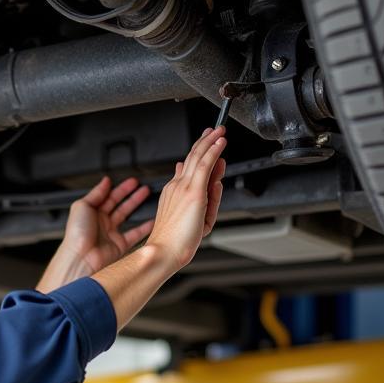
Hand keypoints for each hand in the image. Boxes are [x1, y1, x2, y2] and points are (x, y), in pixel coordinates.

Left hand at [36, 175, 153, 290]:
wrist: (81, 259)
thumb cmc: (77, 235)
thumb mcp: (82, 206)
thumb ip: (96, 193)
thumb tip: (105, 181)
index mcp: (91, 212)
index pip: (108, 196)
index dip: (120, 188)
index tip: (132, 181)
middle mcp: (101, 222)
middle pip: (119, 205)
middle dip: (131, 194)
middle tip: (143, 186)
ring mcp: (110, 234)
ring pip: (127, 216)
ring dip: (137, 206)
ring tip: (147, 197)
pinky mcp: (119, 246)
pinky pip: (135, 234)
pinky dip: (144, 228)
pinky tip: (152, 220)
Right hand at [146, 126, 226, 271]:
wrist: (163, 251)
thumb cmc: (175, 242)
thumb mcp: (197, 218)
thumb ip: (207, 199)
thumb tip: (215, 182)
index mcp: (174, 193)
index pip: (187, 169)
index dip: (196, 155)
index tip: (204, 146)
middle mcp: (177, 186)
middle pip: (192, 158)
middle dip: (204, 142)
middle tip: (213, 131)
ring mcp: (184, 187)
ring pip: (199, 157)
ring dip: (210, 141)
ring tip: (220, 131)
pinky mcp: (193, 191)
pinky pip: (205, 164)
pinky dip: (213, 150)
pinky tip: (219, 142)